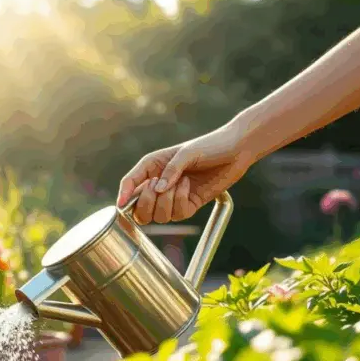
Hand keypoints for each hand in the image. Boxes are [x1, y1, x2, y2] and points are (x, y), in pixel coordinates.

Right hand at [117, 122, 253, 224]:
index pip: (130, 184)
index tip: (122, 205)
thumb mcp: (187, 152)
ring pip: (159, 216)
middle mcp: (160, 183)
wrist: (236, 150)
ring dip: (168, 202)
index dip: (124, 195)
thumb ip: (171, 170)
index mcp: (152, 167)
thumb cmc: (210, 144)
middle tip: (157, 189)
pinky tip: (190, 187)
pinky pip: (178, 215)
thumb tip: (158, 189)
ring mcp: (174, 197)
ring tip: (181, 182)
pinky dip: (182, 202)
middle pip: (140, 209)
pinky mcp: (189, 205)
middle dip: (147, 203)